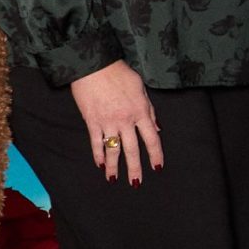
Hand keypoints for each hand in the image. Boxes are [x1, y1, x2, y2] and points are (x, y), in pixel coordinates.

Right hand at [70, 59, 162, 183]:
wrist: (94, 65)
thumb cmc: (119, 73)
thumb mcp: (140, 88)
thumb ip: (150, 110)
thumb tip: (157, 127)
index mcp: (141, 111)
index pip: (152, 138)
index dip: (155, 154)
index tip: (157, 167)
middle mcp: (125, 120)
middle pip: (133, 149)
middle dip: (135, 168)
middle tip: (136, 183)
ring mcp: (108, 122)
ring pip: (113, 150)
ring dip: (113, 166)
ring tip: (113, 179)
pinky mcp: (92, 121)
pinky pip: (96, 142)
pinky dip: (97, 154)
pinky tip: (99, 164)